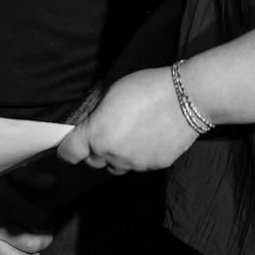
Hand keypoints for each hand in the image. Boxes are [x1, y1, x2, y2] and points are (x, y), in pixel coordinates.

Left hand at [57, 66, 199, 174]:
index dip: (67, 150)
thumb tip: (90, 126)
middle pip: (93, 161)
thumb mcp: (109, 95)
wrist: (186, 98)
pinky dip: (138, 156)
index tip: (70, 146)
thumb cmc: (146, 89)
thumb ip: (96, 117)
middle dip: (95, 150)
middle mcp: (112, 153)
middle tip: (107, 132)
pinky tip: (148, 137)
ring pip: (116, 166)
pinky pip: (138, 165)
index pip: (70, 154)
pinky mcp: (154, 166)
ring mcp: (135, 163)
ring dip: (117, 155)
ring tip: (130, 134)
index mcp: (97, 134)